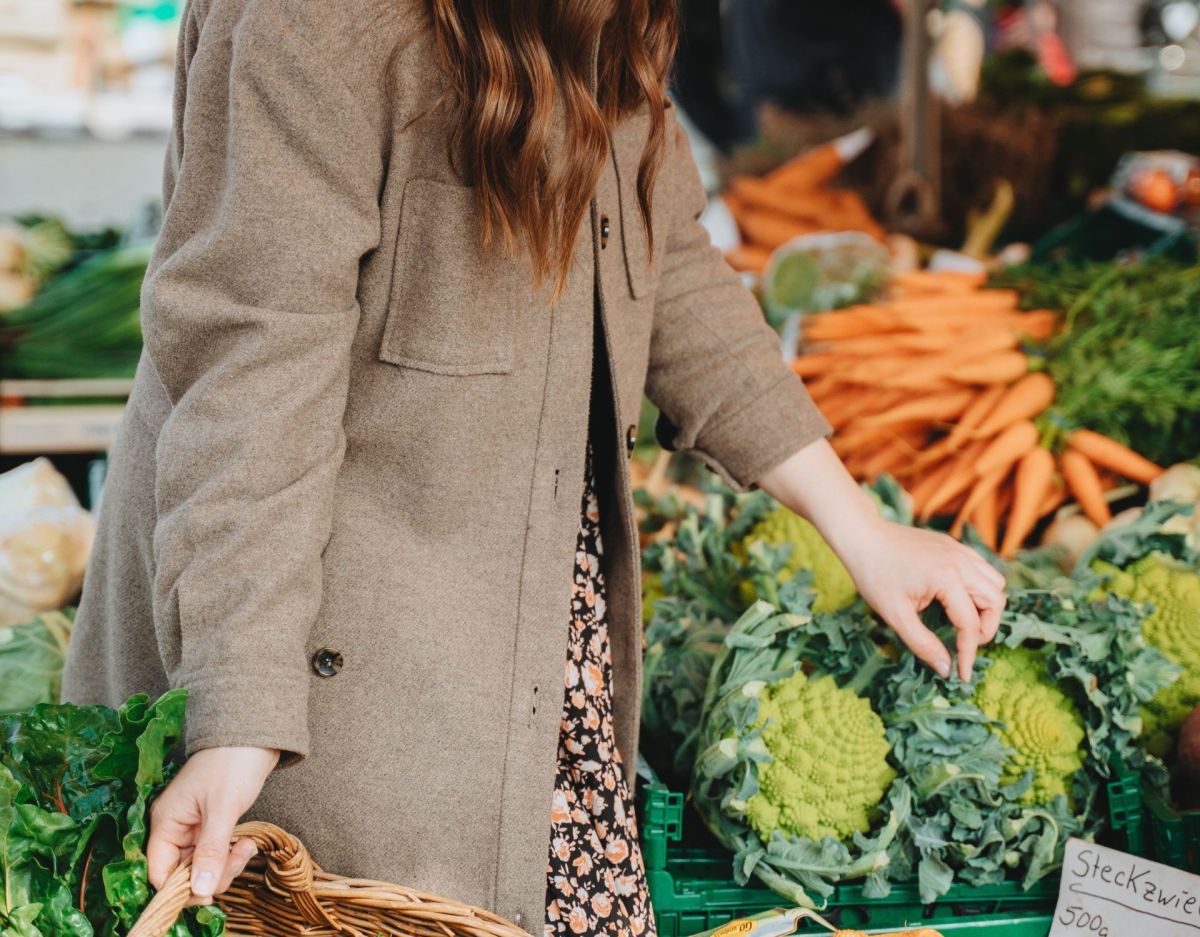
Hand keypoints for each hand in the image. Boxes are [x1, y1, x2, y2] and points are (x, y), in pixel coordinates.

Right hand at [147, 746, 279, 904]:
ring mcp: (193, 827)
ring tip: (247, 846)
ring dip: (226, 865)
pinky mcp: (211, 825)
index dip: (181, 888)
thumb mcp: (223, 809)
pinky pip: (215, 854)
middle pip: (182, 873)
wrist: (255, 734)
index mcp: (165, 821)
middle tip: (239, 858)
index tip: (209, 892)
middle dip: (212, 875)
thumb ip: (211, 851)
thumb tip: (201, 890)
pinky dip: (231, 855)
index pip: (159, 871)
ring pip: (202, 866)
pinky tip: (247, 843)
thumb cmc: (233, 762)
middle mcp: (174, 827)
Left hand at [839, 516, 1006, 680]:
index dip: (968, 653)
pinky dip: (979, 587)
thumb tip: (946, 668)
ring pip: (994, 582)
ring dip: (987, 607)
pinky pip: (981, 568)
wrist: (862, 536)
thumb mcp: (895, 614)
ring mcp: (959, 550)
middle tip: (962, 644)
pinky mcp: (954, 545)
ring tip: (963, 623)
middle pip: (995, 601)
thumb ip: (923, 644)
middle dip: (985, 629)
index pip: (971, 624)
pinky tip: (958, 599)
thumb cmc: (874, 574)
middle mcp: (960, 561)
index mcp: (947, 578)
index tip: (961, 674)